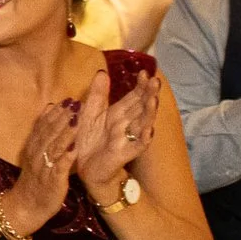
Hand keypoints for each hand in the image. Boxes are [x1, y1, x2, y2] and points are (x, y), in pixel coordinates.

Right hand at [2, 98, 78, 235]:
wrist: (26, 207)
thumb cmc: (34, 181)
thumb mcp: (34, 156)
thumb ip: (42, 134)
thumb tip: (49, 110)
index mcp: (32, 148)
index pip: (42, 126)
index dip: (54, 113)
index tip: (67, 99)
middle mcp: (36, 155)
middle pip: (49, 133)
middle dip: (62, 118)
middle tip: (74, 104)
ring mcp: (43, 168)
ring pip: (54, 147)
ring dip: (65, 133)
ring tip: (77, 120)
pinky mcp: (52, 181)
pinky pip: (59, 168)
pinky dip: (66, 157)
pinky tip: (75, 148)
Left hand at [72, 67, 157, 193]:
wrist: (85, 167)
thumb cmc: (89, 139)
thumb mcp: (90, 113)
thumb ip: (97, 94)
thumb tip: (102, 72)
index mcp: (118, 113)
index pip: (134, 96)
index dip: (141, 85)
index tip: (146, 72)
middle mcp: (126, 123)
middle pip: (141, 107)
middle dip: (149, 94)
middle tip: (155, 81)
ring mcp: (128, 138)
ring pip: (143, 123)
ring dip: (149, 112)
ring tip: (154, 100)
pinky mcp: (125, 153)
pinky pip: (137, 145)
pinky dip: (144, 138)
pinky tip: (149, 130)